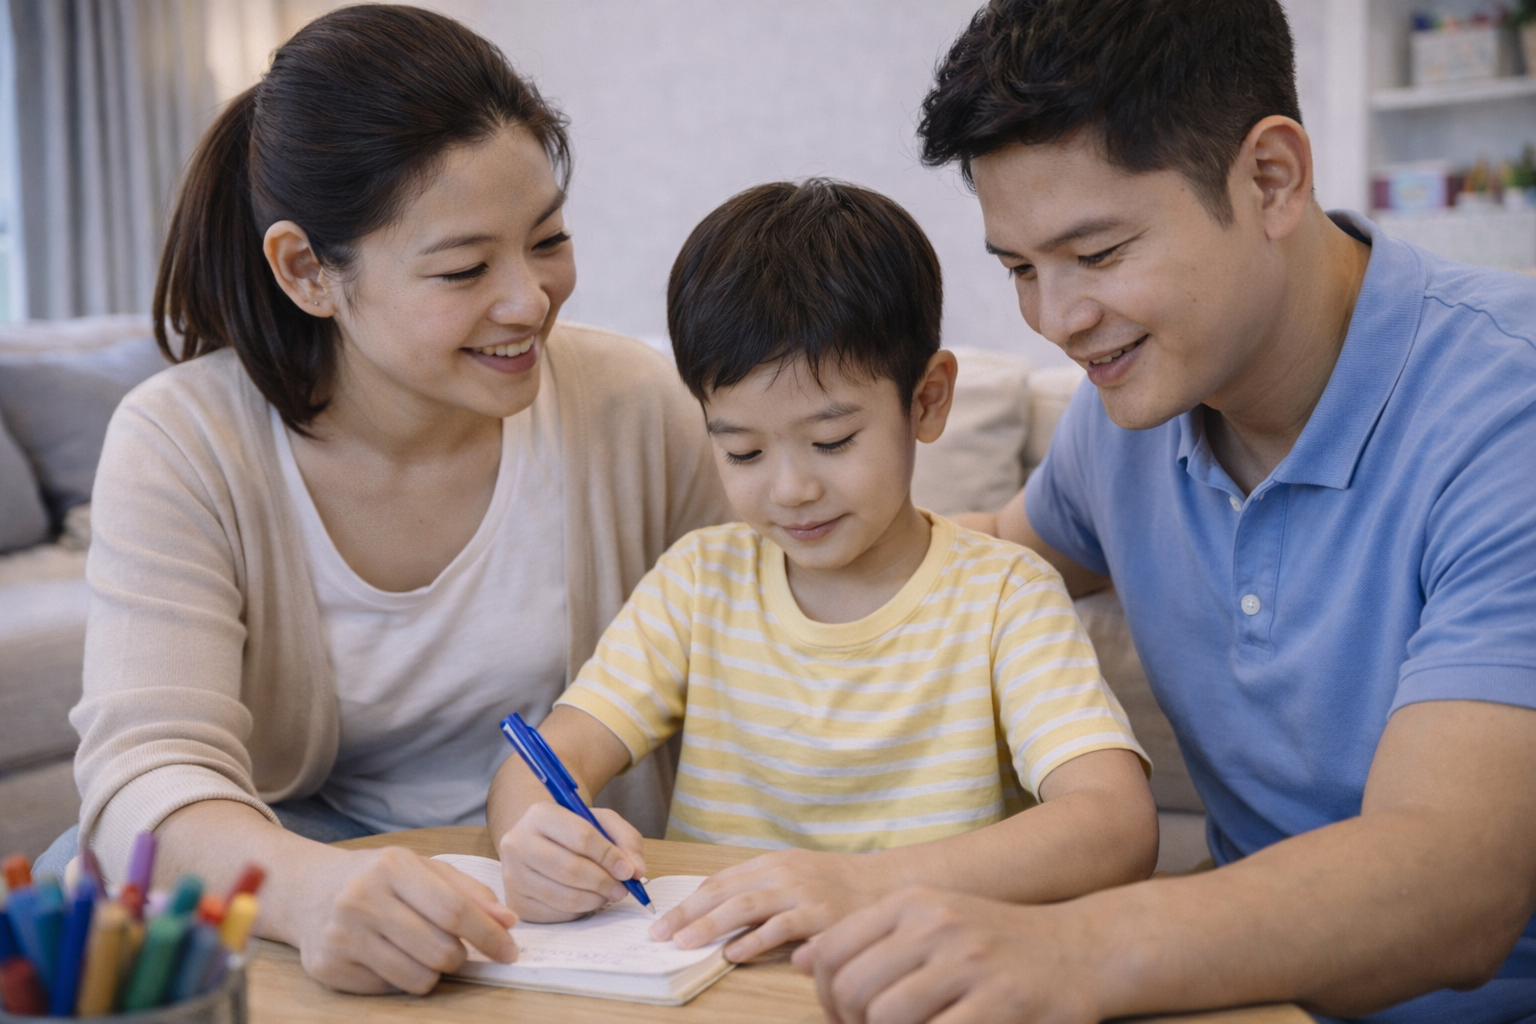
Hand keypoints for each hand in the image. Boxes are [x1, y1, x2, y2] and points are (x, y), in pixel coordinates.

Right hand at [298, 846, 518, 994]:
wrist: (307, 889)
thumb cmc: (378, 878)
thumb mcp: (423, 870)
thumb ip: (469, 892)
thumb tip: (508, 922)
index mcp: (392, 867)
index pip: (454, 910)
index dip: (489, 935)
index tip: (510, 950)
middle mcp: (362, 900)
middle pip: (439, 950)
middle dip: (461, 956)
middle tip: (457, 949)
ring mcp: (341, 936)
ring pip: (418, 978)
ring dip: (434, 971)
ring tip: (423, 951)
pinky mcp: (329, 968)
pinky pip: (390, 989)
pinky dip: (403, 978)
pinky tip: (390, 956)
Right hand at [497, 802, 647, 921]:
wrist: (537, 842)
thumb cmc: (572, 831)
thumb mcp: (600, 822)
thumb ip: (625, 840)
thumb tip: (637, 871)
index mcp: (539, 814)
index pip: (581, 837)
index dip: (610, 857)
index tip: (629, 870)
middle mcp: (517, 843)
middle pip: (571, 870)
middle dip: (604, 882)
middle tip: (623, 888)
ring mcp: (512, 875)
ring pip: (565, 897)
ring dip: (596, 899)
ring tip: (608, 893)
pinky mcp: (516, 901)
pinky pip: (557, 914)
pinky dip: (580, 910)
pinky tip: (586, 899)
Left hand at [649, 849, 896, 961]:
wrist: (888, 885)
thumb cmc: (838, 886)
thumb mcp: (795, 877)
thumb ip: (761, 891)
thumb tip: (715, 914)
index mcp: (771, 863)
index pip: (719, 880)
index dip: (688, 902)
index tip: (662, 921)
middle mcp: (782, 873)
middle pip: (724, 891)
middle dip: (687, 914)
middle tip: (659, 935)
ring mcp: (801, 893)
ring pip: (745, 906)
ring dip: (710, 925)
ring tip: (684, 943)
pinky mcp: (820, 915)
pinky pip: (780, 928)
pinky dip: (754, 941)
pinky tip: (733, 953)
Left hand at [792, 886, 1098, 1023]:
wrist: (1081, 949)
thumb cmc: (997, 942)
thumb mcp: (934, 919)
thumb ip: (873, 937)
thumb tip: (803, 961)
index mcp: (912, 903)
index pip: (831, 951)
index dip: (824, 995)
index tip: (844, 1015)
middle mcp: (935, 924)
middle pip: (852, 989)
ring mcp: (969, 962)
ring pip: (886, 1015)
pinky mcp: (999, 1001)